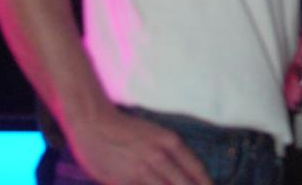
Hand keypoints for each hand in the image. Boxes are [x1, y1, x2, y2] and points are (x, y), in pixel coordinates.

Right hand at [66, 107, 211, 184]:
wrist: (95, 123)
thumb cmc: (126, 128)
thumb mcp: (154, 135)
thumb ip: (169, 155)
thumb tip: (183, 175)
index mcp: (170, 141)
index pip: (196, 169)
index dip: (205, 184)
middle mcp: (160, 156)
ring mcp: (143, 171)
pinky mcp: (126, 182)